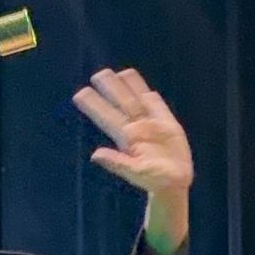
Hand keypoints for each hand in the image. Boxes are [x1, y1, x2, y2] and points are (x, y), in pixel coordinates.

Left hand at [72, 68, 192, 253]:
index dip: (95, 106)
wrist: (174, 182)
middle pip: (120, 103)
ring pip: (134, 99)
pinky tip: (133, 79)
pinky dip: (143, 90)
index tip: (80, 95)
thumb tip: (95, 155)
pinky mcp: (166, 122)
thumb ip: (117, 163)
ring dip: (124, 86)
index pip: (107, 118)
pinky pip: (153, 102)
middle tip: (97, 75)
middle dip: (109, 89)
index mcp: (125, 139)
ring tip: (113, 73)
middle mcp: (135, 128)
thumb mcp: (135, 172)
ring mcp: (150, 123)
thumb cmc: (154, 180)